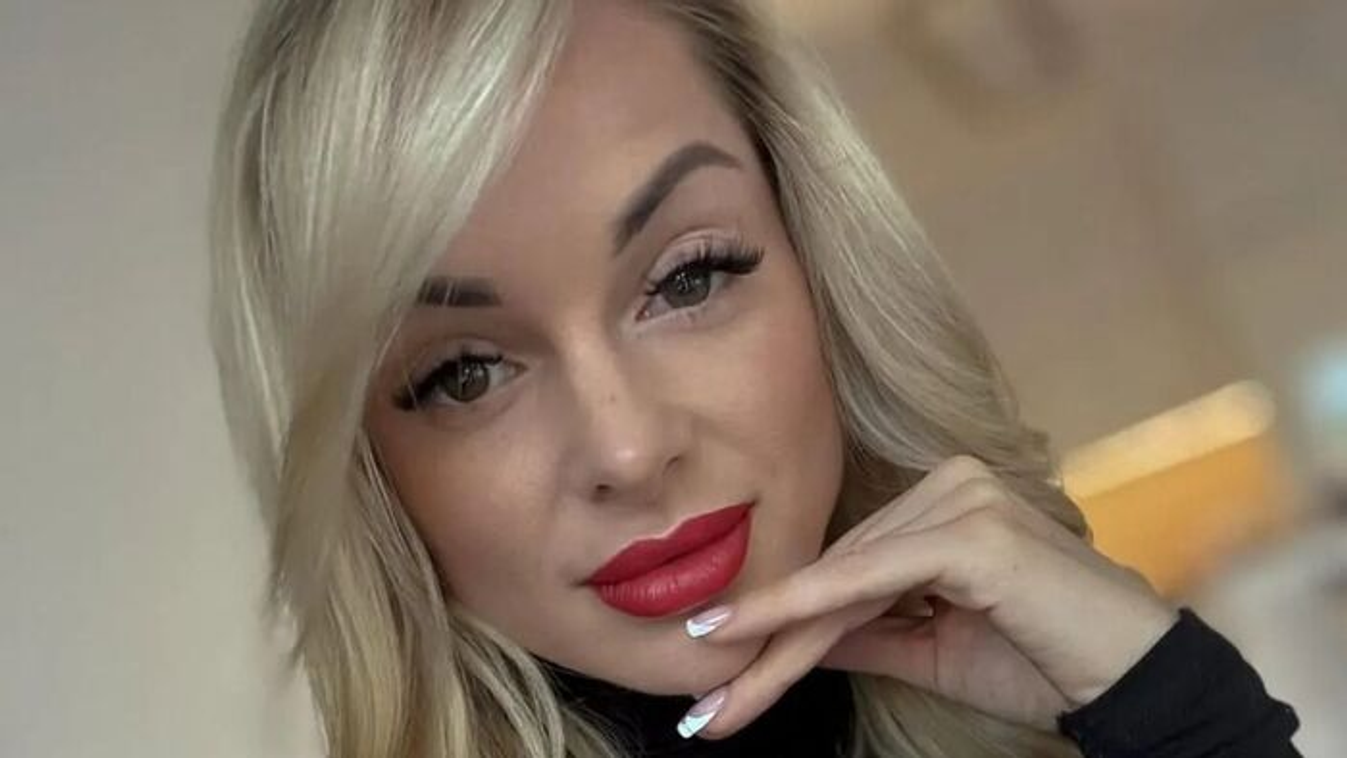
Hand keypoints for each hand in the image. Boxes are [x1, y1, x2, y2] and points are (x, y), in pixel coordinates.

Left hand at [678, 455, 1177, 739]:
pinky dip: (816, 611)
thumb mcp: (929, 650)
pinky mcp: (973, 530)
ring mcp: (962, 498)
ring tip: (725, 703)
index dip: (779, 627)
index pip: (845, 571)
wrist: (1133, 684)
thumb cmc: (1042, 661)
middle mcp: (948, 484)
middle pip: (835, 575)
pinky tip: (762, 641)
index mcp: (941, 503)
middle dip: (767, 648)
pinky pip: (875, 576)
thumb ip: (862, 633)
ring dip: (780, 645)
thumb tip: (788, 638)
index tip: (717, 675)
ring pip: (845, 580)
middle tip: (706, 711)